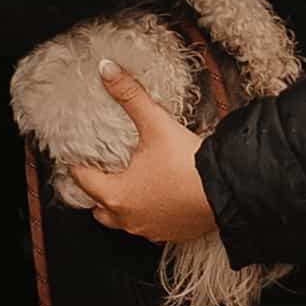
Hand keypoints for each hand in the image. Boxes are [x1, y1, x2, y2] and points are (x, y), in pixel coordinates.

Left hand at [68, 69, 220, 246]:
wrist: (227, 191)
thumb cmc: (189, 165)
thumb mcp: (155, 124)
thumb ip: (129, 96)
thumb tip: (107, 70)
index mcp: (116, 194)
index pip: (82, 180)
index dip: (78, 164)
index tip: (78, 154)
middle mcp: (129, 218)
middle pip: (98, 208)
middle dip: (97, 190)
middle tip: (102, 170)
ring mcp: (150, 230)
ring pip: (122, 222)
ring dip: (121, 206)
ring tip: (128, 184)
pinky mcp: (171, 235)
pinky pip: (149, 229)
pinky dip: (146, 215)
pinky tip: (156, 197)